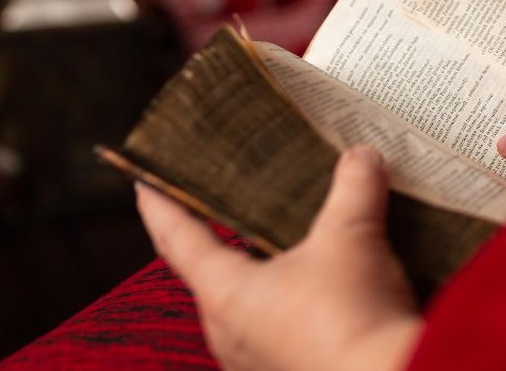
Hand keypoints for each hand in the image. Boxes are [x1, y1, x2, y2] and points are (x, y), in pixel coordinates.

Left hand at [137, 147, 420, 370]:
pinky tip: (331, 296)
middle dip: (227, 245)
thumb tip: (361, 156)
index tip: (143, 184)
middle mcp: (230, 334)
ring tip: (297, 251)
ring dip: (269, 281)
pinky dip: (299, 311)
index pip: (179, 240)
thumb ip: (353, 189)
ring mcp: (258, 363)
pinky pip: (284, 335)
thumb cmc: (350, 315)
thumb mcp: (351, 236)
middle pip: (216, 277)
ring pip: (252, 309)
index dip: (161, 208)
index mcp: (225, 294)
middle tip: (238, 211)